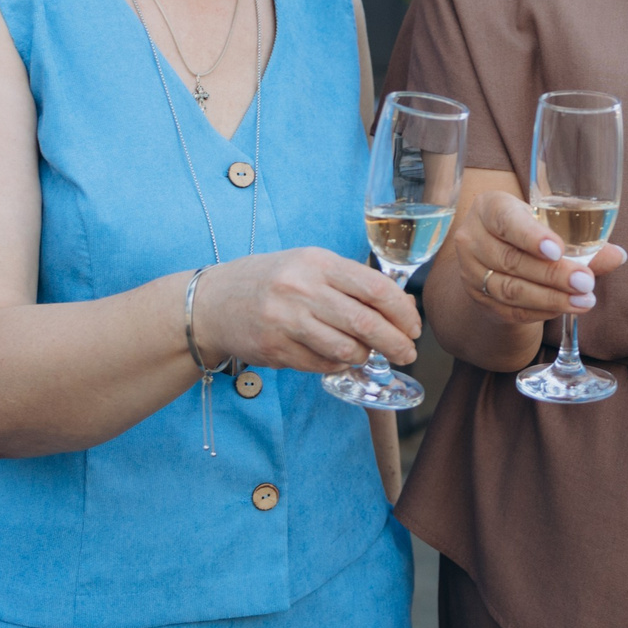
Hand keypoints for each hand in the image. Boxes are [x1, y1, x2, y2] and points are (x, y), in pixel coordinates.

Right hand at [192, 247, 421, 372]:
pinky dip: (339, 364)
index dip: (403, 312)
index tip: (414, 327)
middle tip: (408, 353)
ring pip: (346, 349)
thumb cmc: (272, 281)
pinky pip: (323, 364)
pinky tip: (338, 357)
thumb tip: (399, 306)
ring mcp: (286, 321)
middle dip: (396, 343)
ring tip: (367, 353)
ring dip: (365, 356)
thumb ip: (349, 282)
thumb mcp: (309, 265)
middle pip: (366, 323)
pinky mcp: (275, 349)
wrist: (213, 302)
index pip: (375, 288)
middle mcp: (302, 289)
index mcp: (318, 263)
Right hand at [447, 188, 627, 328]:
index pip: (506, 220)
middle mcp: (472, 238)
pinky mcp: (480, 300)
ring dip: (551, 298)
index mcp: (489, 207)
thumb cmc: (530, 229)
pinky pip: (511, 311)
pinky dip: (541, 311)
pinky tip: (565, 308)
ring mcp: (471, 272)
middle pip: (512, 260)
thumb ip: (581, 238)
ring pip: (511, 290)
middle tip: (585, 282)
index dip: (531, 236)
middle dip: (553, 274)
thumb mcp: (550, 223)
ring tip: (584, 301)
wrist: (497, 256)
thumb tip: (618, 255)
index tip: (558, 250)